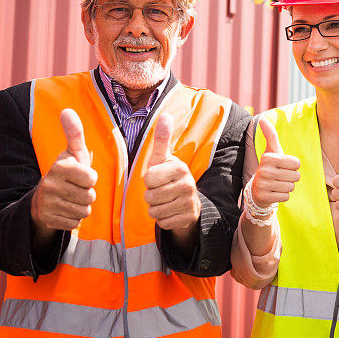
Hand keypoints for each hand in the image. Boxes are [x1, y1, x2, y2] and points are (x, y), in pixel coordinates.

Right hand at [31, 109, 97, 232]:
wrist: (43, 198)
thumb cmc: (67, 172)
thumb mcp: (73, 153)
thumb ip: (74, 133)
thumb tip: (67, 110)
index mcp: (60, 167)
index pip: (92, 179)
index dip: (90, 179)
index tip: (80, 175)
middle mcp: (50, 185)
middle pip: (89, 197)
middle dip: (87, 194)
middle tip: (74, 189)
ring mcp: (47, 204)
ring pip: (83, 211)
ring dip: (81, 207)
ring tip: (70, 199)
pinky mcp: (47, 220)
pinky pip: (75, 223)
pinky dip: (73, 218)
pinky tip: (64, 210)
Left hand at [143, 114, 199, 232]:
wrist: (188, 203)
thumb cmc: (168, 178)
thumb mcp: (162, 159)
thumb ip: (162, 139)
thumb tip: (166, 115)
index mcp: (180, 168)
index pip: (149, 178)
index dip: (148, 181)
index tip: (158, 179)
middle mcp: (188, 184)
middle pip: (150, 196)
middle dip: (151, 197)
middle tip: (161, 192)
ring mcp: (189, 203)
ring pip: (155, 211)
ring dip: (155, 209)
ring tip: (165, 202)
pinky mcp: (188, 218)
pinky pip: (162, 222)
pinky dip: (163, 220)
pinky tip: (170, 212)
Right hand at [251, 118, 300, 206]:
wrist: (257, 189)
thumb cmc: (270, 167)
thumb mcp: (271, 151)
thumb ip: (270, 135)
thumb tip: (262, 119)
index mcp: (268, 157)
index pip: (296, 163)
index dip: (293, 166)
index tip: (283, 167)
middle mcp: (264, 170)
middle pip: (295, 176)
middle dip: (291, 178)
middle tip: (281, 177)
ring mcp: (263, 185)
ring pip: (291, 187)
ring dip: (287, 187)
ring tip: (277, 184)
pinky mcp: (264, 197)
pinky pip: (285, 197)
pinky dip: (283, 196)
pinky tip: (275, 192)